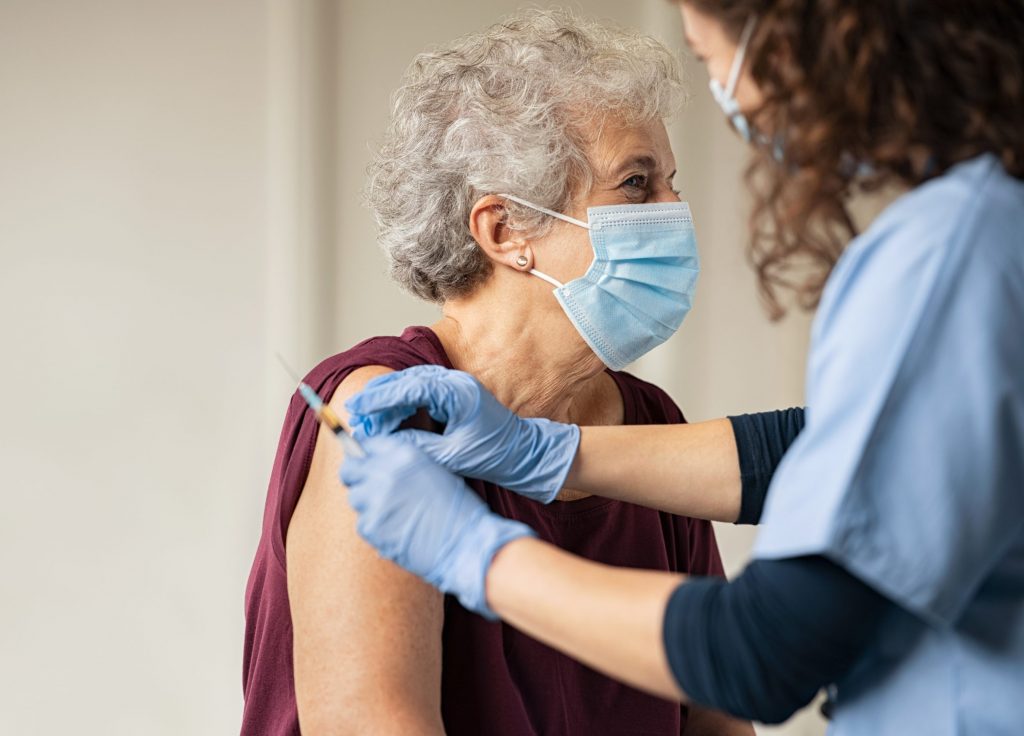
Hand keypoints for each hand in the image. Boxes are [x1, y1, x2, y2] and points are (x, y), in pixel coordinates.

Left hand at [340, 434, 534, 617]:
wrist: (465, 544)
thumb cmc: (457, 510)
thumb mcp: (434, 471)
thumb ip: (404, 464)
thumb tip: (376, 464)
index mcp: (404, 454)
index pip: (368, 445)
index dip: (366, 456)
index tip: (366, 464)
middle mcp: (385, 472)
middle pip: (349, 469)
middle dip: (356, 477)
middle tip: (368, 489)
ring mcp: (375, 500)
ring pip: (355, 498)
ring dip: (368, 505)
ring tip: (394, 515)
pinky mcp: (370, 526)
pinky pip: (363, 523)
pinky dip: (376, 528)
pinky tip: (398, 531)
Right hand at [345, 365, 579, 502]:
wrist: (525, 454)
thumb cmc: (495, 456)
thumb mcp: (452, 456)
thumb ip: (418, 447)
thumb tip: (385, 443)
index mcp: (458, 393)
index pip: (410, 388)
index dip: (380, 399)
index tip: (358, 409)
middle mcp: (456, 383)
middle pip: (407, 380)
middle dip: (379, 397)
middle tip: (356, 413)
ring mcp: (456, 385)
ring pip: (412, 384)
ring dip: (389, 399)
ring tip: (366, 416)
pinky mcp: (455, 394)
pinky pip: (422, 391)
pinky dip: (402, 402)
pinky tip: (389, 416)